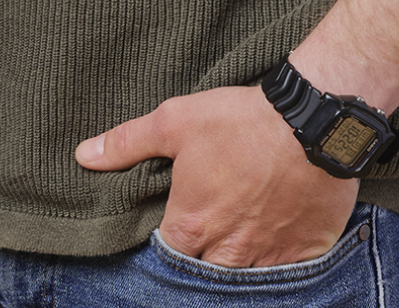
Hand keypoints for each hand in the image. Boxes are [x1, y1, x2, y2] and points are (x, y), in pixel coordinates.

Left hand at [76, 88, 354, 269]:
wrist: (315, 118)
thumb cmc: (242, 119)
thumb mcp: (176, 120)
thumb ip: (128, 143)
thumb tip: (83, 156)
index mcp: (190, 227)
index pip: (167, 257)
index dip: (170, 244)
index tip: (177, 229)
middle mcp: (226, 252)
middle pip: (204, 275)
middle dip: (203, 261)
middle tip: (211, 233)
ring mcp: (268, 257)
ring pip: (244, 279)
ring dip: (239, 264)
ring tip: (241, 238)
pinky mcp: (305, 253)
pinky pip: (287, 275)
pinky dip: (279, 262)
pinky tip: (277, 242)